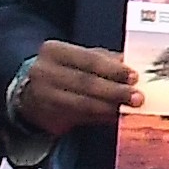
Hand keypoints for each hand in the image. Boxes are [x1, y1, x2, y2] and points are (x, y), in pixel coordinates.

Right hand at [13, 39, 135, 137]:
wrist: (30, 93)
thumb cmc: (63, 71)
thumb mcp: (79, 58)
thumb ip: (104, 60)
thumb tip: (131, 64)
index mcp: (54, 51)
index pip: (88, 59)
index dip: (113, 69)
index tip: (134, 77)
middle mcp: (44, 72)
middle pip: (85, 82)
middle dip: (114, 91)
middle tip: (138, 98)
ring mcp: (42, 96)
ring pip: (82, 103)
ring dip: (109, 107)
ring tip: (129, 109)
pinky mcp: (47, 116)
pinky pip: (79, 117)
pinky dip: (100, 117)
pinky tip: (114, 117)